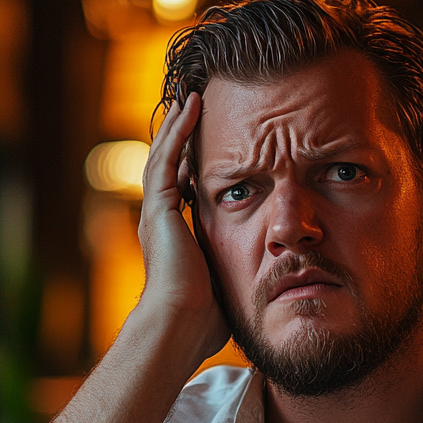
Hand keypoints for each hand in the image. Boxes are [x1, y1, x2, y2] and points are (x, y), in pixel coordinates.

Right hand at [137, 93, 229, 362]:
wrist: (181, 326)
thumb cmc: (204, 319)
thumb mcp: (226, 283)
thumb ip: (236, 270)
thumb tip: (267, 275)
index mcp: (173, 236)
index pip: (182, 187)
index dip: (194, 162)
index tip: (213, 144)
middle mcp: (160, 220)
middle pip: (169, 164)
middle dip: (182, 134)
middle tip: (195, 104)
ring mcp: (156, 213)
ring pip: (164, 154)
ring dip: (179, 124)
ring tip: (192, 95)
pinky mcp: (158, 209)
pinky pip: (167, 159)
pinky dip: (179, 131)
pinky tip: (191, 107)